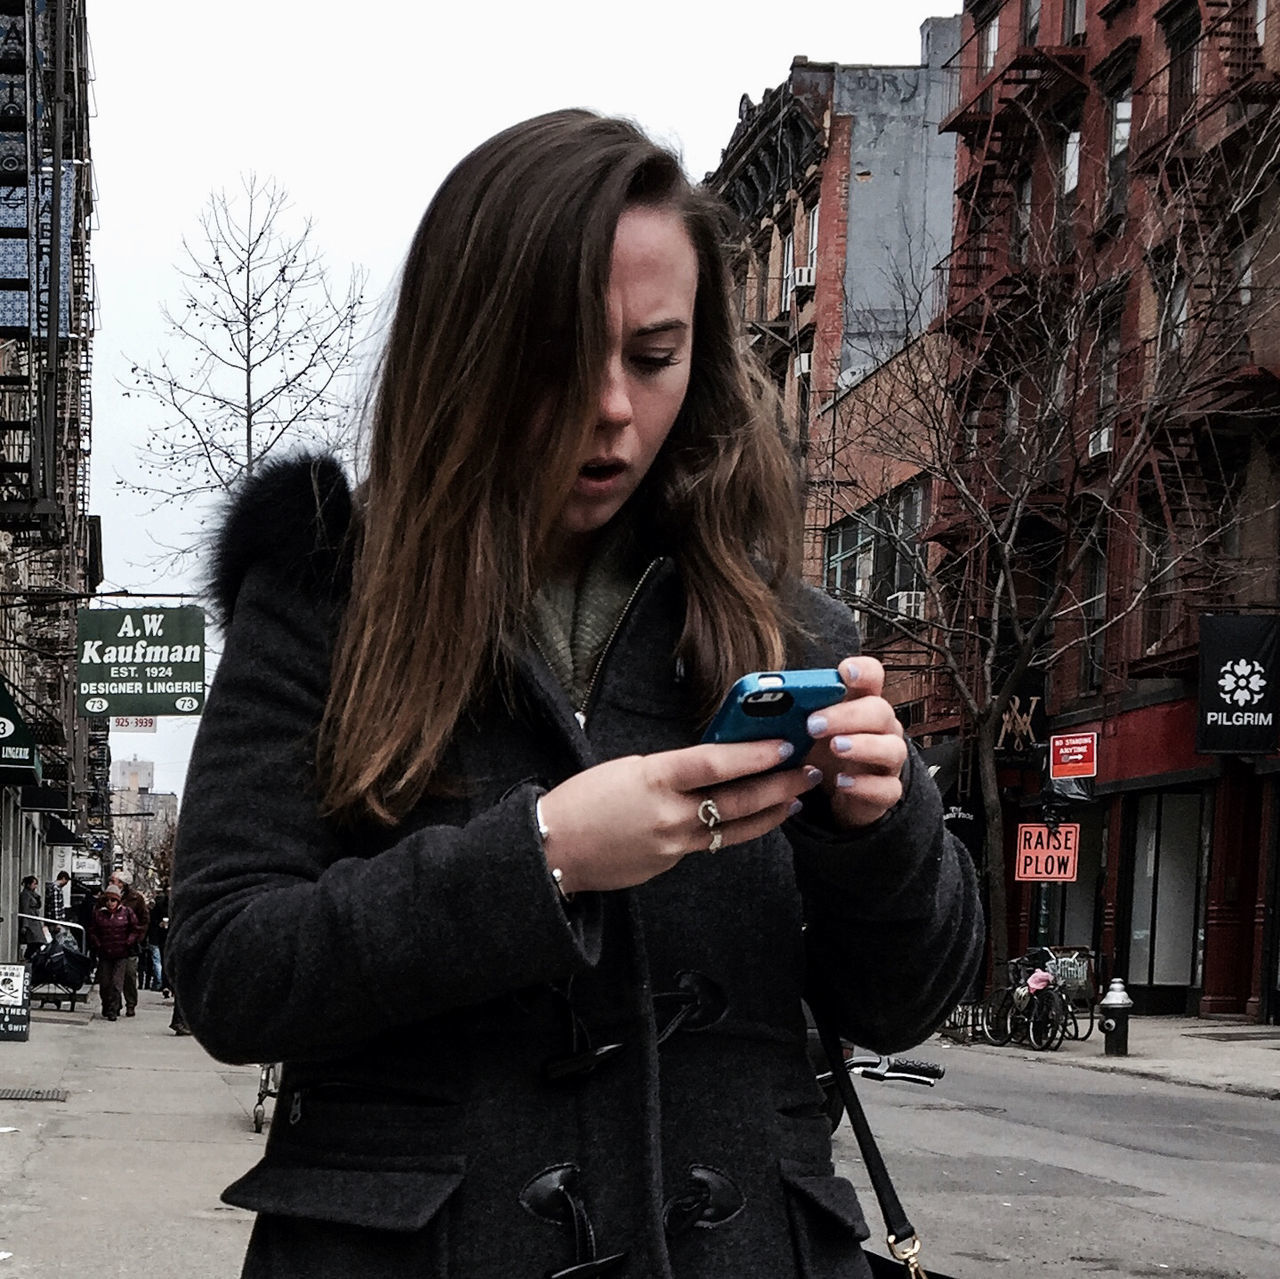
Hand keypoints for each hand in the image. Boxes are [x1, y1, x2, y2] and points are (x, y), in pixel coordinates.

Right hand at [537, 740, 824, 893]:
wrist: (553, 850)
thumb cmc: (583, 800)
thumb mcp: (627, 768)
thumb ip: (671, 768)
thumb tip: (711, 763)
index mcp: (654, 778)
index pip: (716, 764)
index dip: (755, 755)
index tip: (784, 745)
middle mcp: (669, 814)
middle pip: (738, 800)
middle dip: (778, 784)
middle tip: (807, 771)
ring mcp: (672, 844)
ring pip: (734, 828)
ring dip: (770, 812)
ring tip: (794, 798)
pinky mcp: (670, 863)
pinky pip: (710, 843)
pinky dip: (736, 829)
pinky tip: (752, 819)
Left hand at [803, 657, 907, 828]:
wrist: (834, 792)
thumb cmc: (818, 750)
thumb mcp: (802, 730)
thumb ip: (790, 715)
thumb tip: (751, 707)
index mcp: (861, 702)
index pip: (872, 676)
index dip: (862, 671)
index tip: (844, 671)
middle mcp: (882, 727)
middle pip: (879, 711)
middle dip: (847, 715)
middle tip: (813, 724)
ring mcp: (888, 759)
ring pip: (892, 748)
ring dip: (864, 746)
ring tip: (835, 747)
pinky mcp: (887, 790)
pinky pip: (887, 788)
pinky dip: (865, 785)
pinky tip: (842, 782)